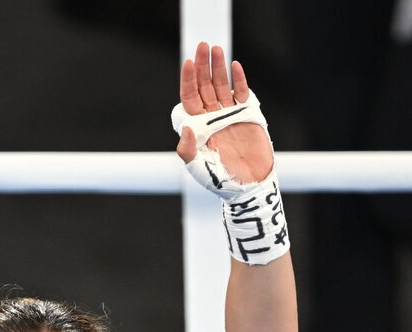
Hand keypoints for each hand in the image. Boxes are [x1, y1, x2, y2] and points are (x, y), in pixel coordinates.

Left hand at [176, 43, 271, 183]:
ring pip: (222, 86)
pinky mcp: (247, 114)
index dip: (187, 81)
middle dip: (202, 66)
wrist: (248, 185)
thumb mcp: (197, 168)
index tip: (187, 63)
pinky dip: (240, 80)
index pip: (189, 98)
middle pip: (204, 87)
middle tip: (202, 46)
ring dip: (218, 67)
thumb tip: (184, 127)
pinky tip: (235, 66)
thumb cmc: (219, 181)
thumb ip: (187, 150)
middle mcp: (211, 118)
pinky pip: (242, 93)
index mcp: (196, 128)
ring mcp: (229, 114)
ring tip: (216, 49)